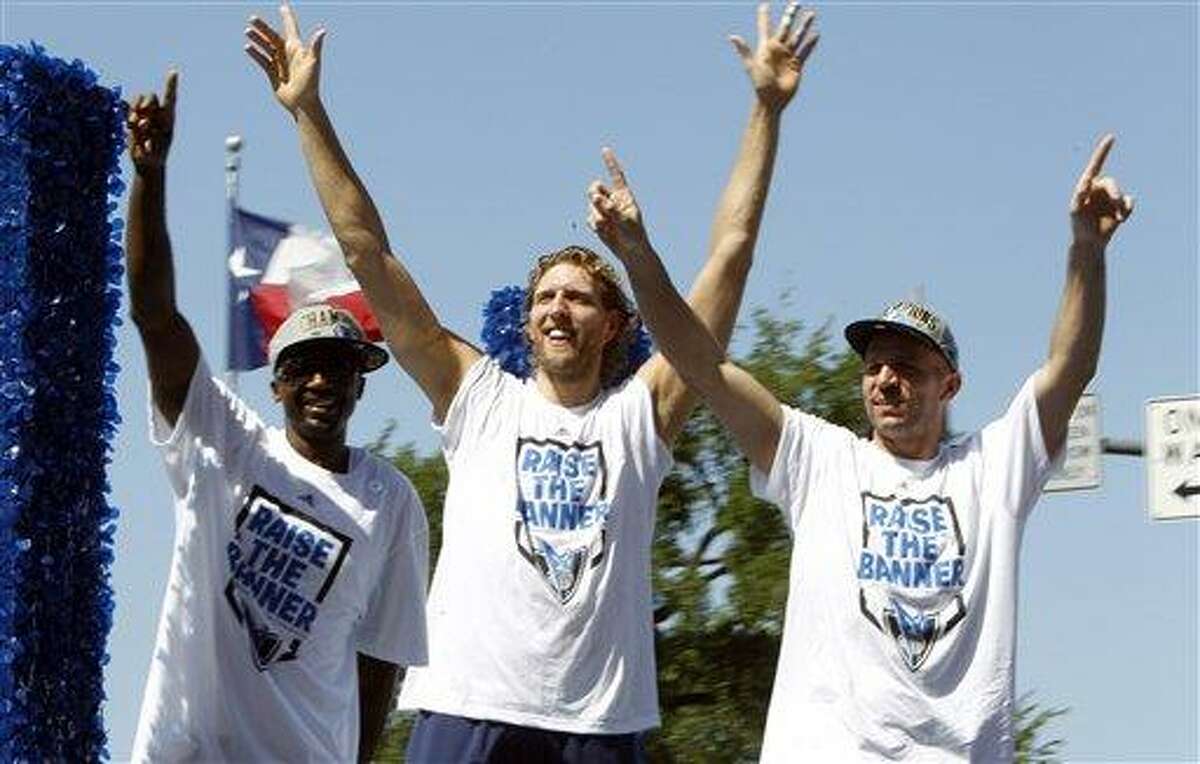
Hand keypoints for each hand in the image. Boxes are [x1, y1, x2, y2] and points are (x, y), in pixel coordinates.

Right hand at [127, 70, 177, 173]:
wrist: (147, 161)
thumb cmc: (155, 155)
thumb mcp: (155, 148)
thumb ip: (149, 133)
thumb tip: (141, 121)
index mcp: (168, 118)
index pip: (169, 98)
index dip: (171, 85)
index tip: (174, 72)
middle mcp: (157, 114)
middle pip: (151, 97)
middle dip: (145, 104)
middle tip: (142, 118)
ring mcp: (145, 115)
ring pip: (138, 103)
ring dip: (135, 111)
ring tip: (135, 126)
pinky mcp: (134, 118)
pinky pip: (130, 111)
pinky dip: (129, 118)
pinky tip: (130, 128)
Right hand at [245, 3, 325, 115]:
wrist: (303, 104)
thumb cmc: (310, 84)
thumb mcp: (313, 64)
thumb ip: (315, 47)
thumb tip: (322, 31)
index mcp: (297, 50)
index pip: (290, 29)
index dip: (287, 17)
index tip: (283, 5)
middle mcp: (288, 55)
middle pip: (273, 37)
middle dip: (263, 27)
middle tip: (252, 18)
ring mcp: (280, 64)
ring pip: (266, 48)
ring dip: (257, 39)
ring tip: (247, 31)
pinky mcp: (273, 74)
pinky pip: (263, 61)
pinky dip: (255, 54)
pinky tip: (248, 47)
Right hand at [588, 148, 651, 260]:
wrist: (631, 252)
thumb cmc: (633, 235)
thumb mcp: (624, 221)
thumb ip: (610, 207)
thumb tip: (594, 196)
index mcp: (624, 195)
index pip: (616, 175)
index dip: (610, 163)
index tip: (605, 150)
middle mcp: (613, 200)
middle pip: (595, 187)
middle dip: (593, 192)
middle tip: (597, 200)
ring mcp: (604, 210)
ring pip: (591, 204)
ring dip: (597, 214)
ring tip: (609, 226)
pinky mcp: (597, 221)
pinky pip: (589, 218)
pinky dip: (595, 225)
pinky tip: (604, 232)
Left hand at [729, 2, 818, 112]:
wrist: (772, 100)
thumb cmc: (760, 84)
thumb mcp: (752, 65)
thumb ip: (744, 50)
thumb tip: (732, 36)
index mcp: (765, 48)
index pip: (765, 28)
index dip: (764, 16)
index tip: (764, 4)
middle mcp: (777, 50)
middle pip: (785, 28)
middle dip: (790, 15)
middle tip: (795, 2)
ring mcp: (788, 57)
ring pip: (798, 37)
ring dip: (805, 26)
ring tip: (811, 13)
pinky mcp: (797, 65)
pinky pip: (805, 52)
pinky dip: (811, 44)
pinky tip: (816, 34)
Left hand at [1070, 134, 1133, 250]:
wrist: (1089, 241)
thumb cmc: (1079, 226)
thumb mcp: (1076, 212)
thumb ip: (1079, 197)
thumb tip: (1085, 183)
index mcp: (1088, 186)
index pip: (1096, 166)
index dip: (1103, 152)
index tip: (1111, 138)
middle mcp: (1100, 189)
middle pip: (1111, 183)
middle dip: (1114, 192)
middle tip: (1116, 201)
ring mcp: (1111, 197)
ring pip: (1121, 194)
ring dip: (1120, 205)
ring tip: (1118, 218)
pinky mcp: (1121, 206)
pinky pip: (1130, 202)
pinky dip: (1128, 210)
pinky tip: (1122, 219)